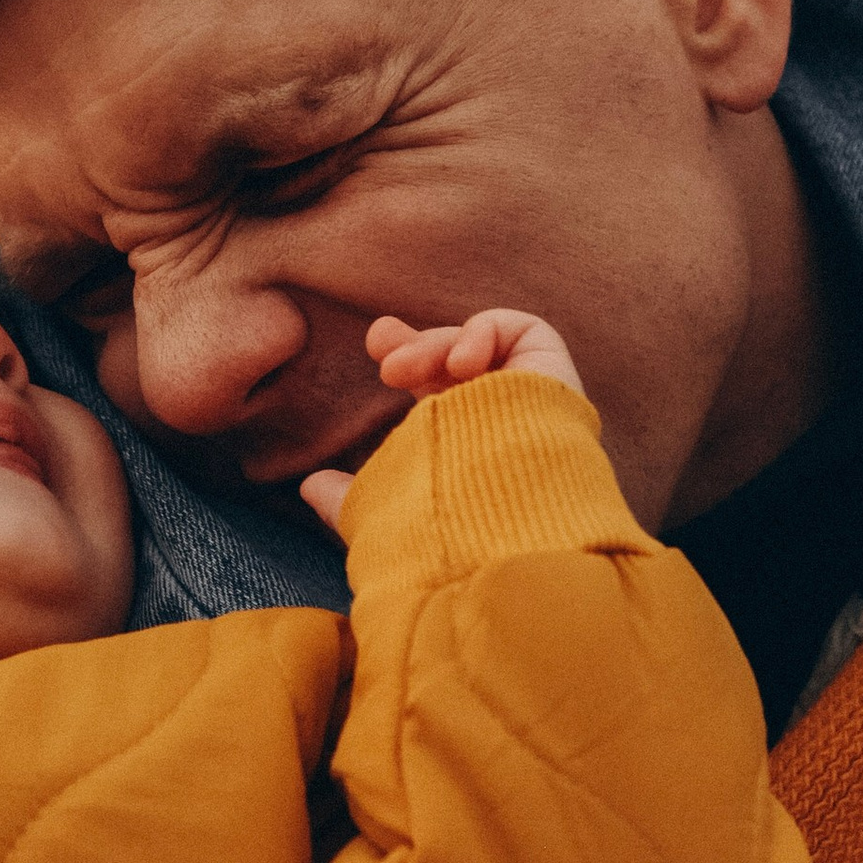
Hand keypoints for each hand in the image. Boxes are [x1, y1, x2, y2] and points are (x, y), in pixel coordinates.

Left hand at [300, 307, 582, 527]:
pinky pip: (523, 330)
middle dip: (418, 343)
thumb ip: (349, 497)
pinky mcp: (554, 377)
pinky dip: (483, 334)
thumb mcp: (385, 510)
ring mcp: (529, 398)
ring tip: (404, 371)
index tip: (377, 354)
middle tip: (380, 343)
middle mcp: (502, 421)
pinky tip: (462, 364)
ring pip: (482, 346)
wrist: (504, 531)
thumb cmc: (447, 528)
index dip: (411, 361)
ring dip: (437, 344)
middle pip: (461, 362)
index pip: (440, 393)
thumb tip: (308, 486)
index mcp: (467, 448)